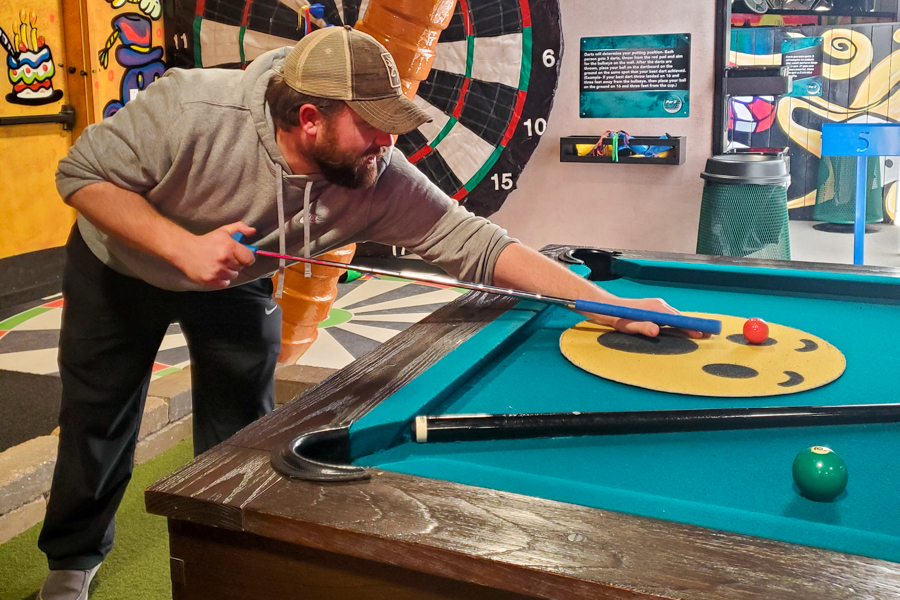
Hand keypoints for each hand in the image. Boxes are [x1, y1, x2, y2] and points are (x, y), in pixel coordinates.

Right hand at [176, 222, 256, 288]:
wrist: (185, 250)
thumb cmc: (207, 241)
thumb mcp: (223, 231)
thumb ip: (240, 228)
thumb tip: (253, 231)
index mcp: (229, 246)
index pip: (249, 259)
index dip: (247, 258)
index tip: (242, 256)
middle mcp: (224, 259)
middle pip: (241, 267)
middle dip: (236, 263)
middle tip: (226, 258)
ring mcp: (217, 271)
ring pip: (233, 275)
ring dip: (229, 271)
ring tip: (220, 264)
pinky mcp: (210, 280)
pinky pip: (225, 283)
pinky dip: (222, 279)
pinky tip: (216, 271)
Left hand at [593, 297, 709, 338]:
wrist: (610, 307)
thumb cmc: (618, 318)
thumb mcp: (628, 326)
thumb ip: (642, 328)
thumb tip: (656, 330)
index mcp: (656, 308)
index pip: (678, 319)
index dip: (691, 326)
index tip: (703, 332)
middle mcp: (660, 304)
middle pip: (680, 317)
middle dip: (693, 326)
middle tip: (708, 334)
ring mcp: (658, 305)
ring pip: (676, 316)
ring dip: (686, 325)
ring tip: (701, 333)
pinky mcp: (656, 307)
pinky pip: (671, 316)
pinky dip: (679, 322)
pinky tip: (684, 329)